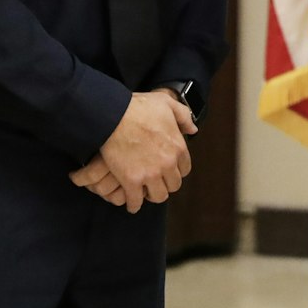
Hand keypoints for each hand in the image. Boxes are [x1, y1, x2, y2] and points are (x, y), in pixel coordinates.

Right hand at [70, 88, 198, 211]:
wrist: (114, 114)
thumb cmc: (139, 107)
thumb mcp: (167, 104)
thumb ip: (183, 116)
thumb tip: (193, 130)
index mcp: (178, 147)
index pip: (184, 169)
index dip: (176, 170)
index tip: (168, 169)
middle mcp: (167, 164)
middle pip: (173, 185)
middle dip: (166, 183)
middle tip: (156, 180)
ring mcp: (150, 174)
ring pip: (158, 196)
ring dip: (152, 194)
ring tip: (145, 191)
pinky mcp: (131, 181)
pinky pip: (135, 202)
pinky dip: (134, 204)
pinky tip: (132, 203)